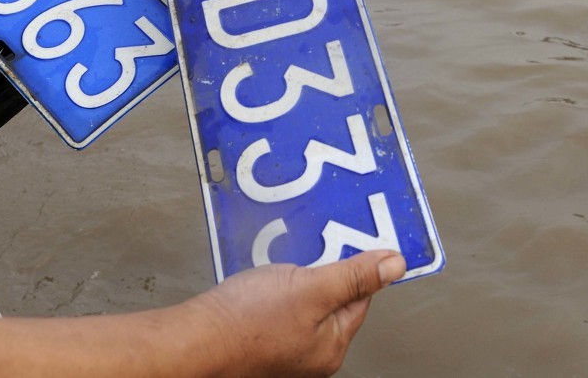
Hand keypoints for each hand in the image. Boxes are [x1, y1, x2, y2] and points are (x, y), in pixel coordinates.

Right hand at [0, 250, 406, 377]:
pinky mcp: (258, 336)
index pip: (361, 294)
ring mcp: (284, 345)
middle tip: (311, 243)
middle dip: (323, 265)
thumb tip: (396, 265)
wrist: (190, 341)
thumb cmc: (243, 323)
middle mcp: (312, 351)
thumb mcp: (312, 288)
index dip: (357, 262)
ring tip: (283, 256)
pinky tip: (261, 274)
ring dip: (296, 273)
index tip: (352, 236)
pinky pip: (278, 303)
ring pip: (303, 297)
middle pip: (333, 296)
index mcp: (332, 343)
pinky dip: (273, 284)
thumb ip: (355, 274)